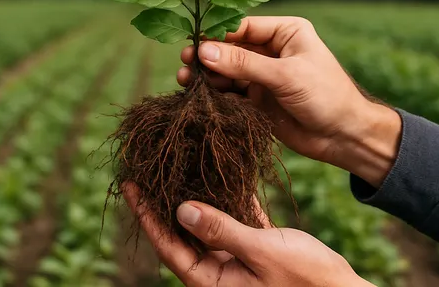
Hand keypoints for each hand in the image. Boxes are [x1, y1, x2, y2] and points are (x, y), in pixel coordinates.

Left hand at [123, 183, 371, 286]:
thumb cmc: (308, 282)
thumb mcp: (262, 253)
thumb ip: (222, 230)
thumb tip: (181, 210)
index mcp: (214, 282)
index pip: (169, 245)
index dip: (147, 214)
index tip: (130, 183)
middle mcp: (222, 273)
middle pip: (184, 232)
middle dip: (167, 201)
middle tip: (149, 167)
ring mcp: (241, 261)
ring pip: (211, 223)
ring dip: (198, 195)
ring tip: (180, 163)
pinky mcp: (261, 249)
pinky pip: (238, 220)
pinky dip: (232, 198)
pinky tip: (225, 172)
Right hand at [178, 16, 400, 186]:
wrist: (345, 136)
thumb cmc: (326, 96)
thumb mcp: (286, 76)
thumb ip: (244, 64)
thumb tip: (204, 51)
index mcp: (285, 32)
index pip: (243, 26)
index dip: (216, 34)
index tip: (192, 42)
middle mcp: (272, 50)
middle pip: (231, 48)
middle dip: (208, 55)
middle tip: (185, 62)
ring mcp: (263, 75)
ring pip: (227, 71)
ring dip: (207, 76)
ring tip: (185, 81)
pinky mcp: (258, 99)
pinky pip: (231, 92)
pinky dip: (215, 94)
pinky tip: (198, 96)